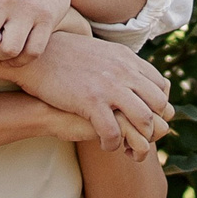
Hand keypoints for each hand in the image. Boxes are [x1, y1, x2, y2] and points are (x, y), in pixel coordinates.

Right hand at [10, 33, 173, 157]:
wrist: (34, 58)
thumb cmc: (61, 57)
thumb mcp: (98, 51)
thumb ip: (118, 63)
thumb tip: (130, 73)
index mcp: (126, 59)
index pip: (161, 86)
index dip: (159, 107)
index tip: (146, 117)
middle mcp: (123, 71)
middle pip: (159, 105)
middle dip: (155, 125)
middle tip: (141, 136)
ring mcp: (109, 86)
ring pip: (145, 121)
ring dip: (140, 139)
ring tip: (128, 146)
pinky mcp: (91, 102)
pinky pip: (114, 133)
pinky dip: (114, 145)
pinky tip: (105, 145)